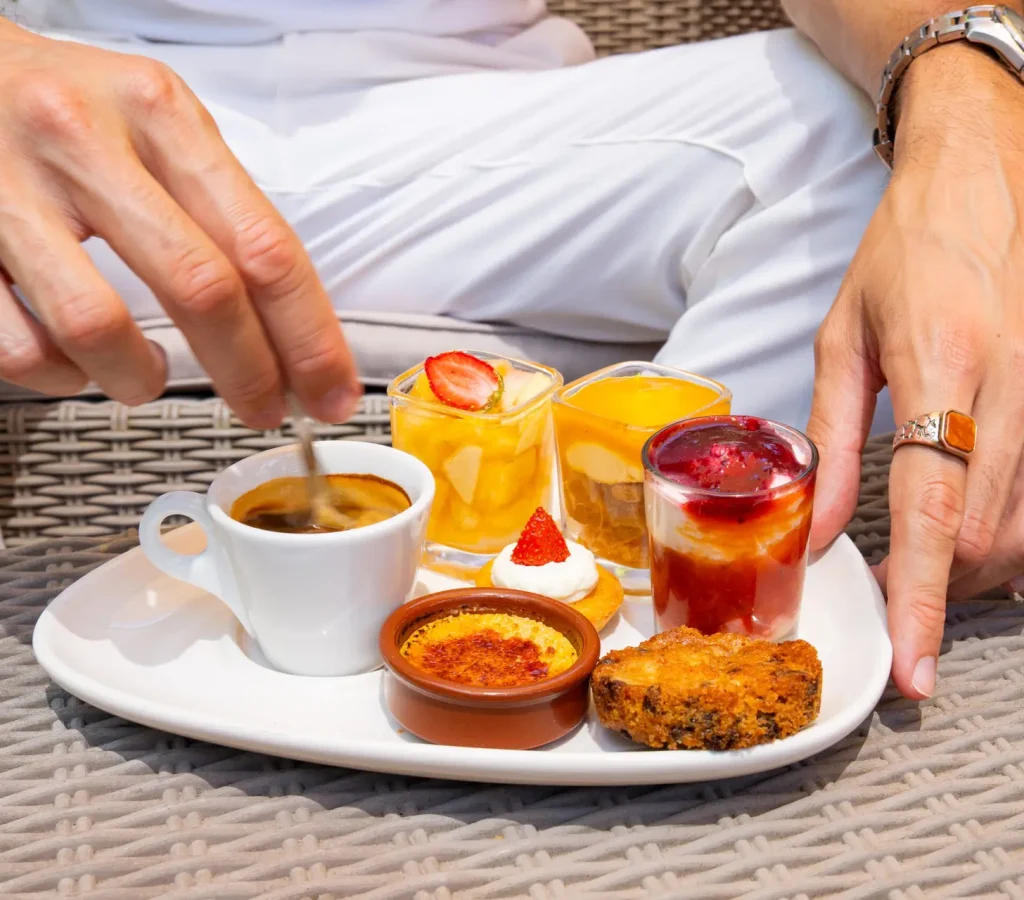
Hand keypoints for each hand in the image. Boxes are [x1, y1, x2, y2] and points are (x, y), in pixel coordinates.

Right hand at [0, 22, 359, 425]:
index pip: (263, 244)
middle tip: (267, 409)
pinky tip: (77, 362)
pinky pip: (21, 345)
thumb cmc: (63, 104)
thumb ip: (217, 203)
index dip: (309, 336)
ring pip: (99, 327)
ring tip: (148, 379)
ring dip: (140, 379)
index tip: (329, 390)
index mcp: (157, 113)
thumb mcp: (153, 119)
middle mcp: (84, 140)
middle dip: (250, 372)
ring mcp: (7, 189)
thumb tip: (288, 321)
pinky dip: (63, 375)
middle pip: (202, 288)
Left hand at [806, 45, 1023, 698]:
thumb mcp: (842, 340)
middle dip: (943, 590)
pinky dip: (1008, 524)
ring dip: (976, 565)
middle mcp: (1012, 384)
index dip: (921, 597)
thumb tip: (810, 528)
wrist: (983, 178)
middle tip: (900, 606)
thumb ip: (830, 440)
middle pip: (987, 531)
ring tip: (926, 570)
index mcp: (940, 366)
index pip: (930, 509)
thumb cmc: (902, 254)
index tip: (913, 665)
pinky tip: (973, 525)